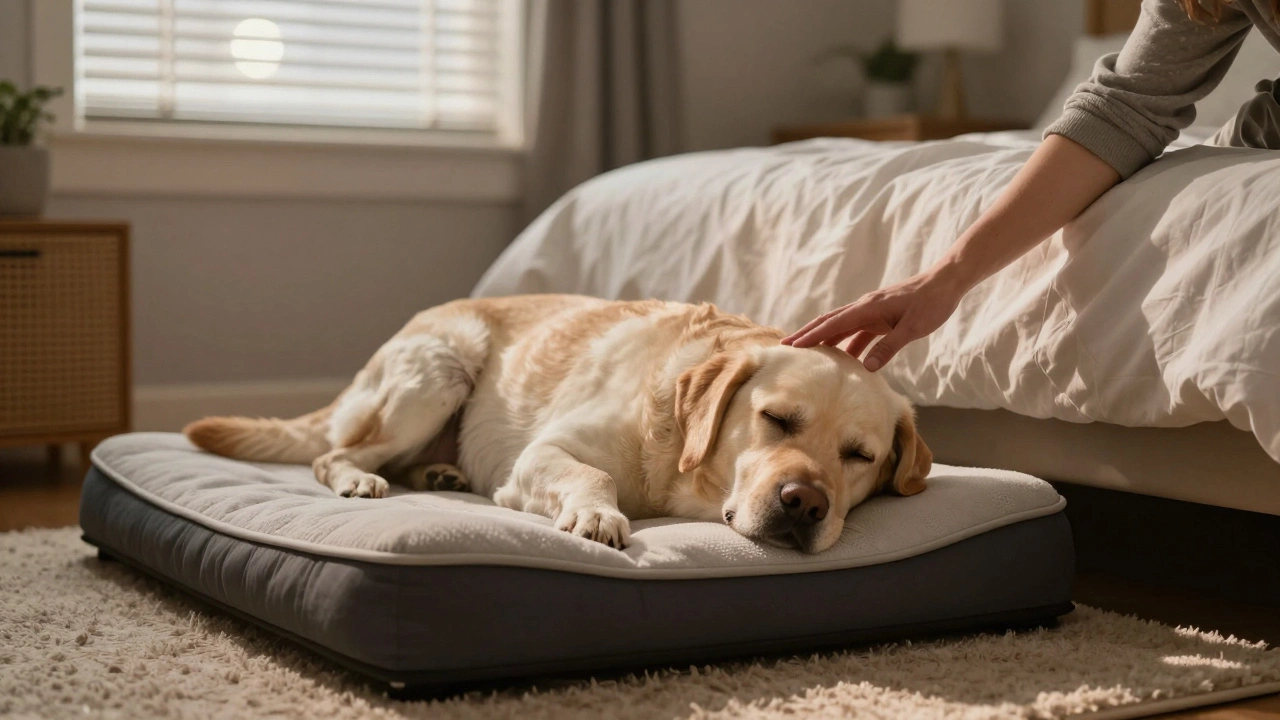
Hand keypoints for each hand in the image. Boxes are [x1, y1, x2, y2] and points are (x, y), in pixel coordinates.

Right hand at [781, 270, 967, 370]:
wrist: (946, 283)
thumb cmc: (932, 304)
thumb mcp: (912, 328)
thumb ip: (889, 347)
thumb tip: (866, 368)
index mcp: (868, 308)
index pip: (833, 324)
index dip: (812, 336)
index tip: (792, 346)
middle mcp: (864, 308)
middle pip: (828, 322)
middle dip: (807, 334)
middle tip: (785, 347)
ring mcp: (871, 312)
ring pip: (841, 327)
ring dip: (824, 340)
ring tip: (808, 356)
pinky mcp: (880, 317)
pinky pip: (858, 332)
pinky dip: (847, 345)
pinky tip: (845, 361)